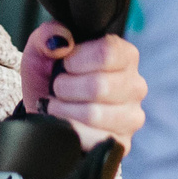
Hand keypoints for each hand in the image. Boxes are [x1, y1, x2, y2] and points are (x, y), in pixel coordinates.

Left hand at [18, 24, 145, 149]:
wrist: (45, 111)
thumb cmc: (49, 76)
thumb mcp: (42, 49)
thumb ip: (49, 35)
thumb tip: (61, 41)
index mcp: (124, 55)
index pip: (107, 52)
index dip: (76, 60)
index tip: (63, 64)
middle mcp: (135, 85)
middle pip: (98, 86)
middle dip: (65, 87)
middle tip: (57, 88)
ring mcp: (132, 116)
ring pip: (94, 114)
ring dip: (64, 110)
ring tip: (57, 105)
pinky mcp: (122, 143)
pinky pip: (92, 139)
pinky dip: (70, 131)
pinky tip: (66, 124)